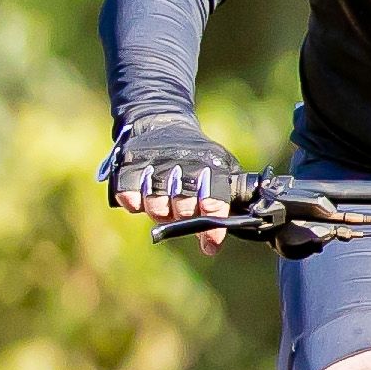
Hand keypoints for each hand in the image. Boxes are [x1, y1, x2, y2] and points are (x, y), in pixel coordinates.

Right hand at [103, 122, 244, 232]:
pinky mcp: (130, 165)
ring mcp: (155, 165)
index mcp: (210, 166)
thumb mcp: (220, 167)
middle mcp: (183, 164)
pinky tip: (137, 202)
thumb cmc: (197, 158)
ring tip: (163, 209)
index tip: (211, 245)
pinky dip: (132, 201)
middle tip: (182, 217)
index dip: (213, 224)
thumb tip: (241, 223)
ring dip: (159, 212)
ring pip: (156, 203)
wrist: (162, 124)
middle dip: (184, 219)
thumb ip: (227, 194)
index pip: (214, 199)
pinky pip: (128, 192)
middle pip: (183, 205)